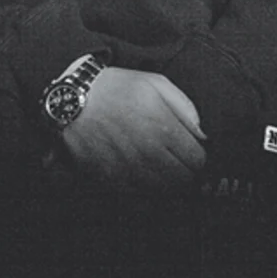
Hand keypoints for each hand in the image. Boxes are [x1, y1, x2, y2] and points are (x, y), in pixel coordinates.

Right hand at [58, 67, 205, 192]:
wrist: (74, 102)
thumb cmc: (117, 89)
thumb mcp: (156, 83)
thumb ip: (185, 107)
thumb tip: (202, 134)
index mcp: (163, 127)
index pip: (198, 158)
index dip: (199, 155)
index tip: (192, 149)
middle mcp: (148, 152)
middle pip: (185, 178)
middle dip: (188, 170)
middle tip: (179, 159)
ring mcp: (130, 169)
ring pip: (166, 190)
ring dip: (170, 180)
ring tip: (162, 164)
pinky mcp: (113, 180)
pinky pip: (142, 194)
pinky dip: (148, 186)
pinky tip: (143, 170)